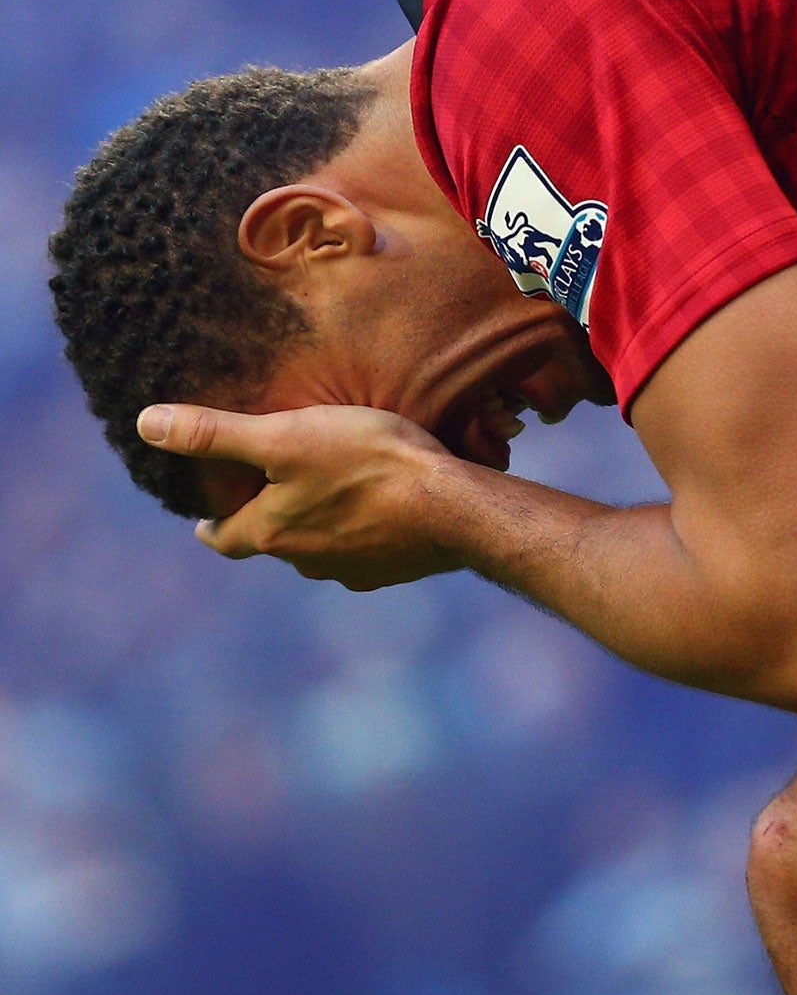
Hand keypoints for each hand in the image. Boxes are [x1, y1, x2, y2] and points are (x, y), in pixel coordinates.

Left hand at [137, 402, 466, 589]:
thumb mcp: (286, 435)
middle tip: (278, 487)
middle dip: (270, 518)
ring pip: (320, 549)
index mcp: (270, 532)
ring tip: (335, 490)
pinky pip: (366, 553)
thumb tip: (145, 424)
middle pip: (273, 541)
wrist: (454, 507)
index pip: (222, 536)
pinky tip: (383, 510)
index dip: (211, 522)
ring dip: (320, 526)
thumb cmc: (369, 463)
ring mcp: (351, 570)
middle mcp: (304, 561)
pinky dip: (365, 534)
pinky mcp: (393, 570)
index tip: (207, 514)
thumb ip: (216, 434)